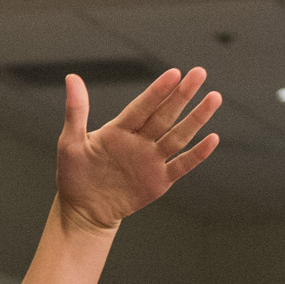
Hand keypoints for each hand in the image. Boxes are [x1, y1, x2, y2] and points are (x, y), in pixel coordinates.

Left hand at [56, 68, 221, 232]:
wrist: (83, 210)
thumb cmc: (74, 175)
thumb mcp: (70, 142)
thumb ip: (76, 111)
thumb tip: (72, 77)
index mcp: (120, 129)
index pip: (142, 106)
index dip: (158, 91)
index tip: (174, 74)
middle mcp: (140, 141)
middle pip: (165, 115)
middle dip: (182, 95)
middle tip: (199, 73)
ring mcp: (152, 160)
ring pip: (178, 135)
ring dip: (196, 118)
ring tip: (214, 98)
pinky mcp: (159, 180)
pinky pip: (181, 165)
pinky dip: (197, 154)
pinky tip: (212, 139)